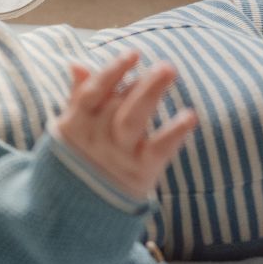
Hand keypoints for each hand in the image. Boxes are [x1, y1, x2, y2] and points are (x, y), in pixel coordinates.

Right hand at [55, 50, 195, 198]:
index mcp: (76, 123)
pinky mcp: (139, 171)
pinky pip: (158, 150)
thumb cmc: (81, 155)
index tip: (133, 54)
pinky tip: (190, 116)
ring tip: (169, 73)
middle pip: (117, 105)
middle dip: (140, 83)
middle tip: (165, 65)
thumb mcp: (72, 127)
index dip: (112, 72)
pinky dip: (174, 132)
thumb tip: (77, 63)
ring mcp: (118, 154)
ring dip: (150, 94)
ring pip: (132, 120)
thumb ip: (78, 96)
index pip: (92, 93)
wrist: (78, 209)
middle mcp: (96, 137)